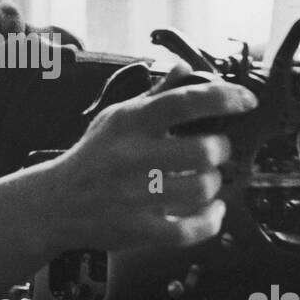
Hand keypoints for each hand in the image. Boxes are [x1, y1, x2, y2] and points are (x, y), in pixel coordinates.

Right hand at [49, 65, 257, 251]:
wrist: (55, 203)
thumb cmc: (92, 158)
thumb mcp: (115, 119)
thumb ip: (153, 96)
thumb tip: (182, 69)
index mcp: (130, 124)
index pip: (183, 102)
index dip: (223, 98)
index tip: (245, 100)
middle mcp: (133, 157)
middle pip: (202, 151)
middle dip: (220, 149)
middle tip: (216, 150)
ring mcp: (136, 196)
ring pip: (201, 189)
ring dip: (214, 184)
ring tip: (206, 180)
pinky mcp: (139, 229)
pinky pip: (189, 229)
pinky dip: (210, 220)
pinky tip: (212, 211)